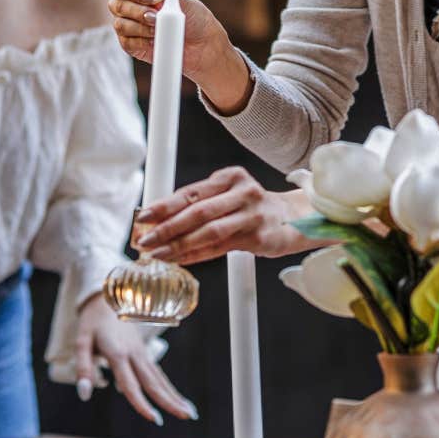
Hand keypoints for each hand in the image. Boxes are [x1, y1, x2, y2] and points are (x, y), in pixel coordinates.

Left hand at [73, 294, 197, 424]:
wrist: (107, 297)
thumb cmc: (92, 321)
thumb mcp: (81, 342)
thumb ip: (84, 369)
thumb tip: (85, 395)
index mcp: (118, 354)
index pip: (132, 385)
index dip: (143, 404)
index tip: (156, 419)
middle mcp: (134, 354)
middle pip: (155, 382)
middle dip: (171, 401)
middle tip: (189, 417)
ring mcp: (141, 353)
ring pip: (160, 378)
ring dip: (175, 396)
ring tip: (190, 412)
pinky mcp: (143, 352)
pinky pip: (157, 373)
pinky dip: (169, 387)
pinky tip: (176, 399)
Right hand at [107, 0, 251, 112]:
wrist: (202, 46)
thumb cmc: (195, 20)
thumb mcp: (185, 3)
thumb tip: (154, 1)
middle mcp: (131, 7)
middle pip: (116, 4)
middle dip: (136, 11)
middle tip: (155, 18)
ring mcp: (129, 26)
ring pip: (119, 24)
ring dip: (139, 27)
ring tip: (157, 30)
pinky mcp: (131, 45)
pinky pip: (126, 43)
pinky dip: (140, 41)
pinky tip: (154, 41)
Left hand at [135, 167, 325, 264]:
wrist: (296, 218)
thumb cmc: (252, 208)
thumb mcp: (229, 195)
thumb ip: (200, 204)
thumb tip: (158, 220)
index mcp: (230, 177)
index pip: (191, 192)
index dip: (164, 205)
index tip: (142, 217)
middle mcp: (242, 192)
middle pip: (197, 211)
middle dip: (166, 228)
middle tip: (144, 240)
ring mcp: (252, 215)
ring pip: (208, 232)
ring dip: (178, 245)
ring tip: (157, 254)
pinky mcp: (259, 237)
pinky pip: (221, 248)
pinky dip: (197, 255)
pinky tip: (180, 260)